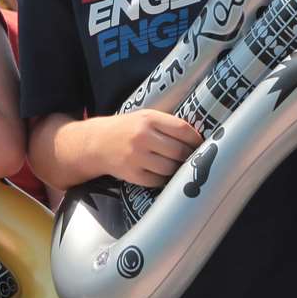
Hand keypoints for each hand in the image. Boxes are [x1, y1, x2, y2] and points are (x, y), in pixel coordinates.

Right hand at [89, 109, 203, 187]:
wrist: (96, 143)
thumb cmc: (126, 129)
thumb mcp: (144, 117)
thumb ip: (166, 124)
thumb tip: (196, 138)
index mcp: (148, 119)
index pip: (182, 129)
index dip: (196, 138)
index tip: (201, 143)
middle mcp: (142, 137)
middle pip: (179, 151)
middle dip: (189, 156)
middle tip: (192, 157)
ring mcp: (136, 157)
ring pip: (170, 167)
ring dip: (177, 168)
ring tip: (176, 165)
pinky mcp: (132, 174)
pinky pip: (158, 180)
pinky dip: (163, 178)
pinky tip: (161, 172)